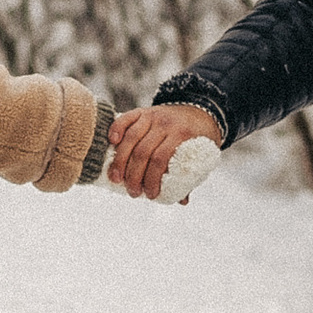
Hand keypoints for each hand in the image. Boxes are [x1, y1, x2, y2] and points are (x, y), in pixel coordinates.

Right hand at [105, 101, 221, 198]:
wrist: (200, 111)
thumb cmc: (198, 138)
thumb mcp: (200, 155)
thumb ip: (189, 176)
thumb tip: (182, 201)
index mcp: (182, 135)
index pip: (161, 160)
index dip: (152, 179)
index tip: (150, 195)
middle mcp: (166, 124)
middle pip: (143, 152)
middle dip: (134, 176)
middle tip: (132, 192)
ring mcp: (153, 115)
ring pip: (131, 138)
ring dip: (120, 161)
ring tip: (115, 179)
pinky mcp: (143, 111)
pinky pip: (126, 118)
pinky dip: (117, 129)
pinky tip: (112, 143)